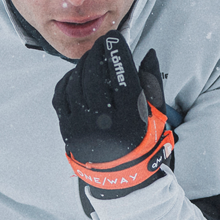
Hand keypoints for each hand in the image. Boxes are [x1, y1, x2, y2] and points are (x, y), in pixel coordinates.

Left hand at [52, 32, 174, 198]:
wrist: (123, 182)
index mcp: (130, 120)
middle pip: (94, 76)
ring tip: (91, 59)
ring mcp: (82, 129)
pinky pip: (61, 98)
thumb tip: (149, 52)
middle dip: (97, 54)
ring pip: (76, 84)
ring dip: (82, 66)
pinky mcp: (67, 133)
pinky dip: (67, 82)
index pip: (122, 75)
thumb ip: (152, 84)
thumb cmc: (144, 145)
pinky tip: (76, 76)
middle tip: (101, 44)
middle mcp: (104, 124)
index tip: (115, 38)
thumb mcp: (157, 117)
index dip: (117, 52)